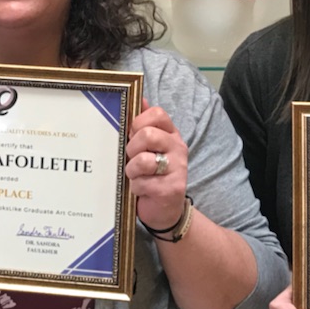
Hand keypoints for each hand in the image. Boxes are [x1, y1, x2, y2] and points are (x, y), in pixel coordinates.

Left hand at [126, 100, 189, 232]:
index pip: (157, 114)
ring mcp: (177, 169)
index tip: (132, 134)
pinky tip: (142, 191)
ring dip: (131, 170)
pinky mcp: (171, 189)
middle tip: (132, 158)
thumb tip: (139, 98)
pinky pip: (142, 183)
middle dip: (131, 148)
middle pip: (147, 134)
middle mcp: (178, 148)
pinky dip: (135, 188)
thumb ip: (143, 124)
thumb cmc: (151, 175)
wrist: (165, 210)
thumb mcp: (147, 148)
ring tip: (136, 176)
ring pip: (143, 160)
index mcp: (170, 135)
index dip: (139, 122)